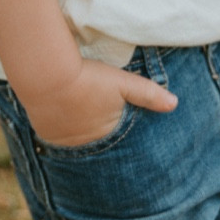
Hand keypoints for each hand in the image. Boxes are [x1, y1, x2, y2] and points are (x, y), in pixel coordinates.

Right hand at [21, 56, 177, 147]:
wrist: (48, 74)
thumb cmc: (89, 78)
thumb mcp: (123, 83)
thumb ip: (149, 94)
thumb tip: (175, 104)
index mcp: (105, 135)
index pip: (118, 144)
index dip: (119, 136)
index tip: (120, 134)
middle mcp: (84, 145)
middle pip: (96, 144)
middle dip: (99, 137)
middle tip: (98, 125)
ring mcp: (62, 142)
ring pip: (75, 142)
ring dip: (79, 133)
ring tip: (80, 120)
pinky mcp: (44, 134)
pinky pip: (57, 137)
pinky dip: (61, 129)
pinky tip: (63, 117)